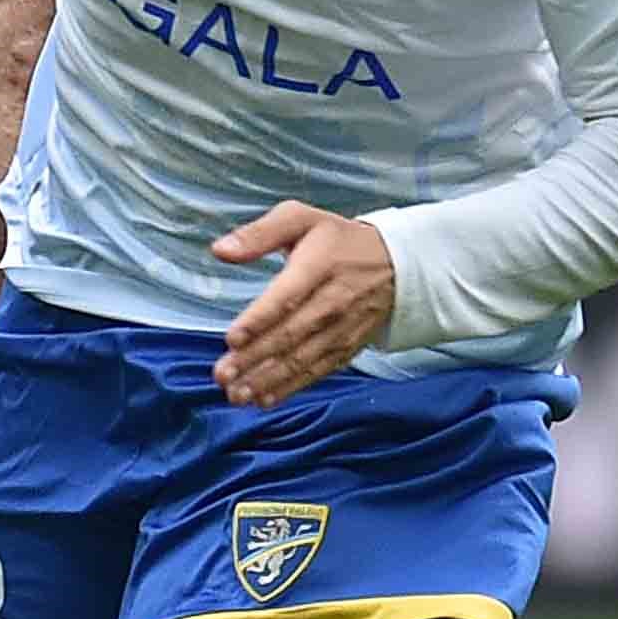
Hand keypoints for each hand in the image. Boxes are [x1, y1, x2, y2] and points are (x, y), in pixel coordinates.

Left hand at [211, 201, 395, 406]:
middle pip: (290, 334)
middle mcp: (332, 302)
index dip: (259, 320)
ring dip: (268, 379)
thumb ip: (259, 234)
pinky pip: (317, 371)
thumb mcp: (301, 219)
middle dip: (255, 358)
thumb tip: (220, 250)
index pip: (286, 297)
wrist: (397, 265)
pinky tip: (265, 399)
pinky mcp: (346, 348)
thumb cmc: (338, 240)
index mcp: (318, 266)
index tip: (232, 339)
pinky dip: (291, 387)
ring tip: (237, 394)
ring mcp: (341, 329)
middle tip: (223, 375)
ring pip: (301, 359)